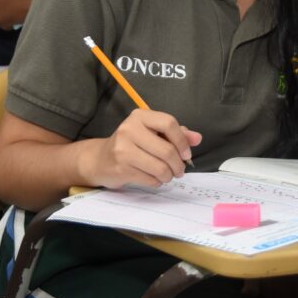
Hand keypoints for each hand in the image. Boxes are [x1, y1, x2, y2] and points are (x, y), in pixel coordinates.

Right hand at [81, 109, 201, 189]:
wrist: (100, 160)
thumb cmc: (131, 145)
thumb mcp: (152, 133)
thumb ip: (176, 134)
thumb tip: (197, 138)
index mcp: (140, 116)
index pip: (169, 123)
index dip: (182, 141)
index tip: (186, 154)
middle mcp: (129, 129)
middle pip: (167, 150)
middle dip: (178, 165)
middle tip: (179, 170)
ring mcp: (123, 149)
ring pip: (160, 167)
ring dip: (169, 175)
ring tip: (167, 175)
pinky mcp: (121, 168)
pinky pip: (150, 179)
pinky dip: (157, 181)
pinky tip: (153, 178)